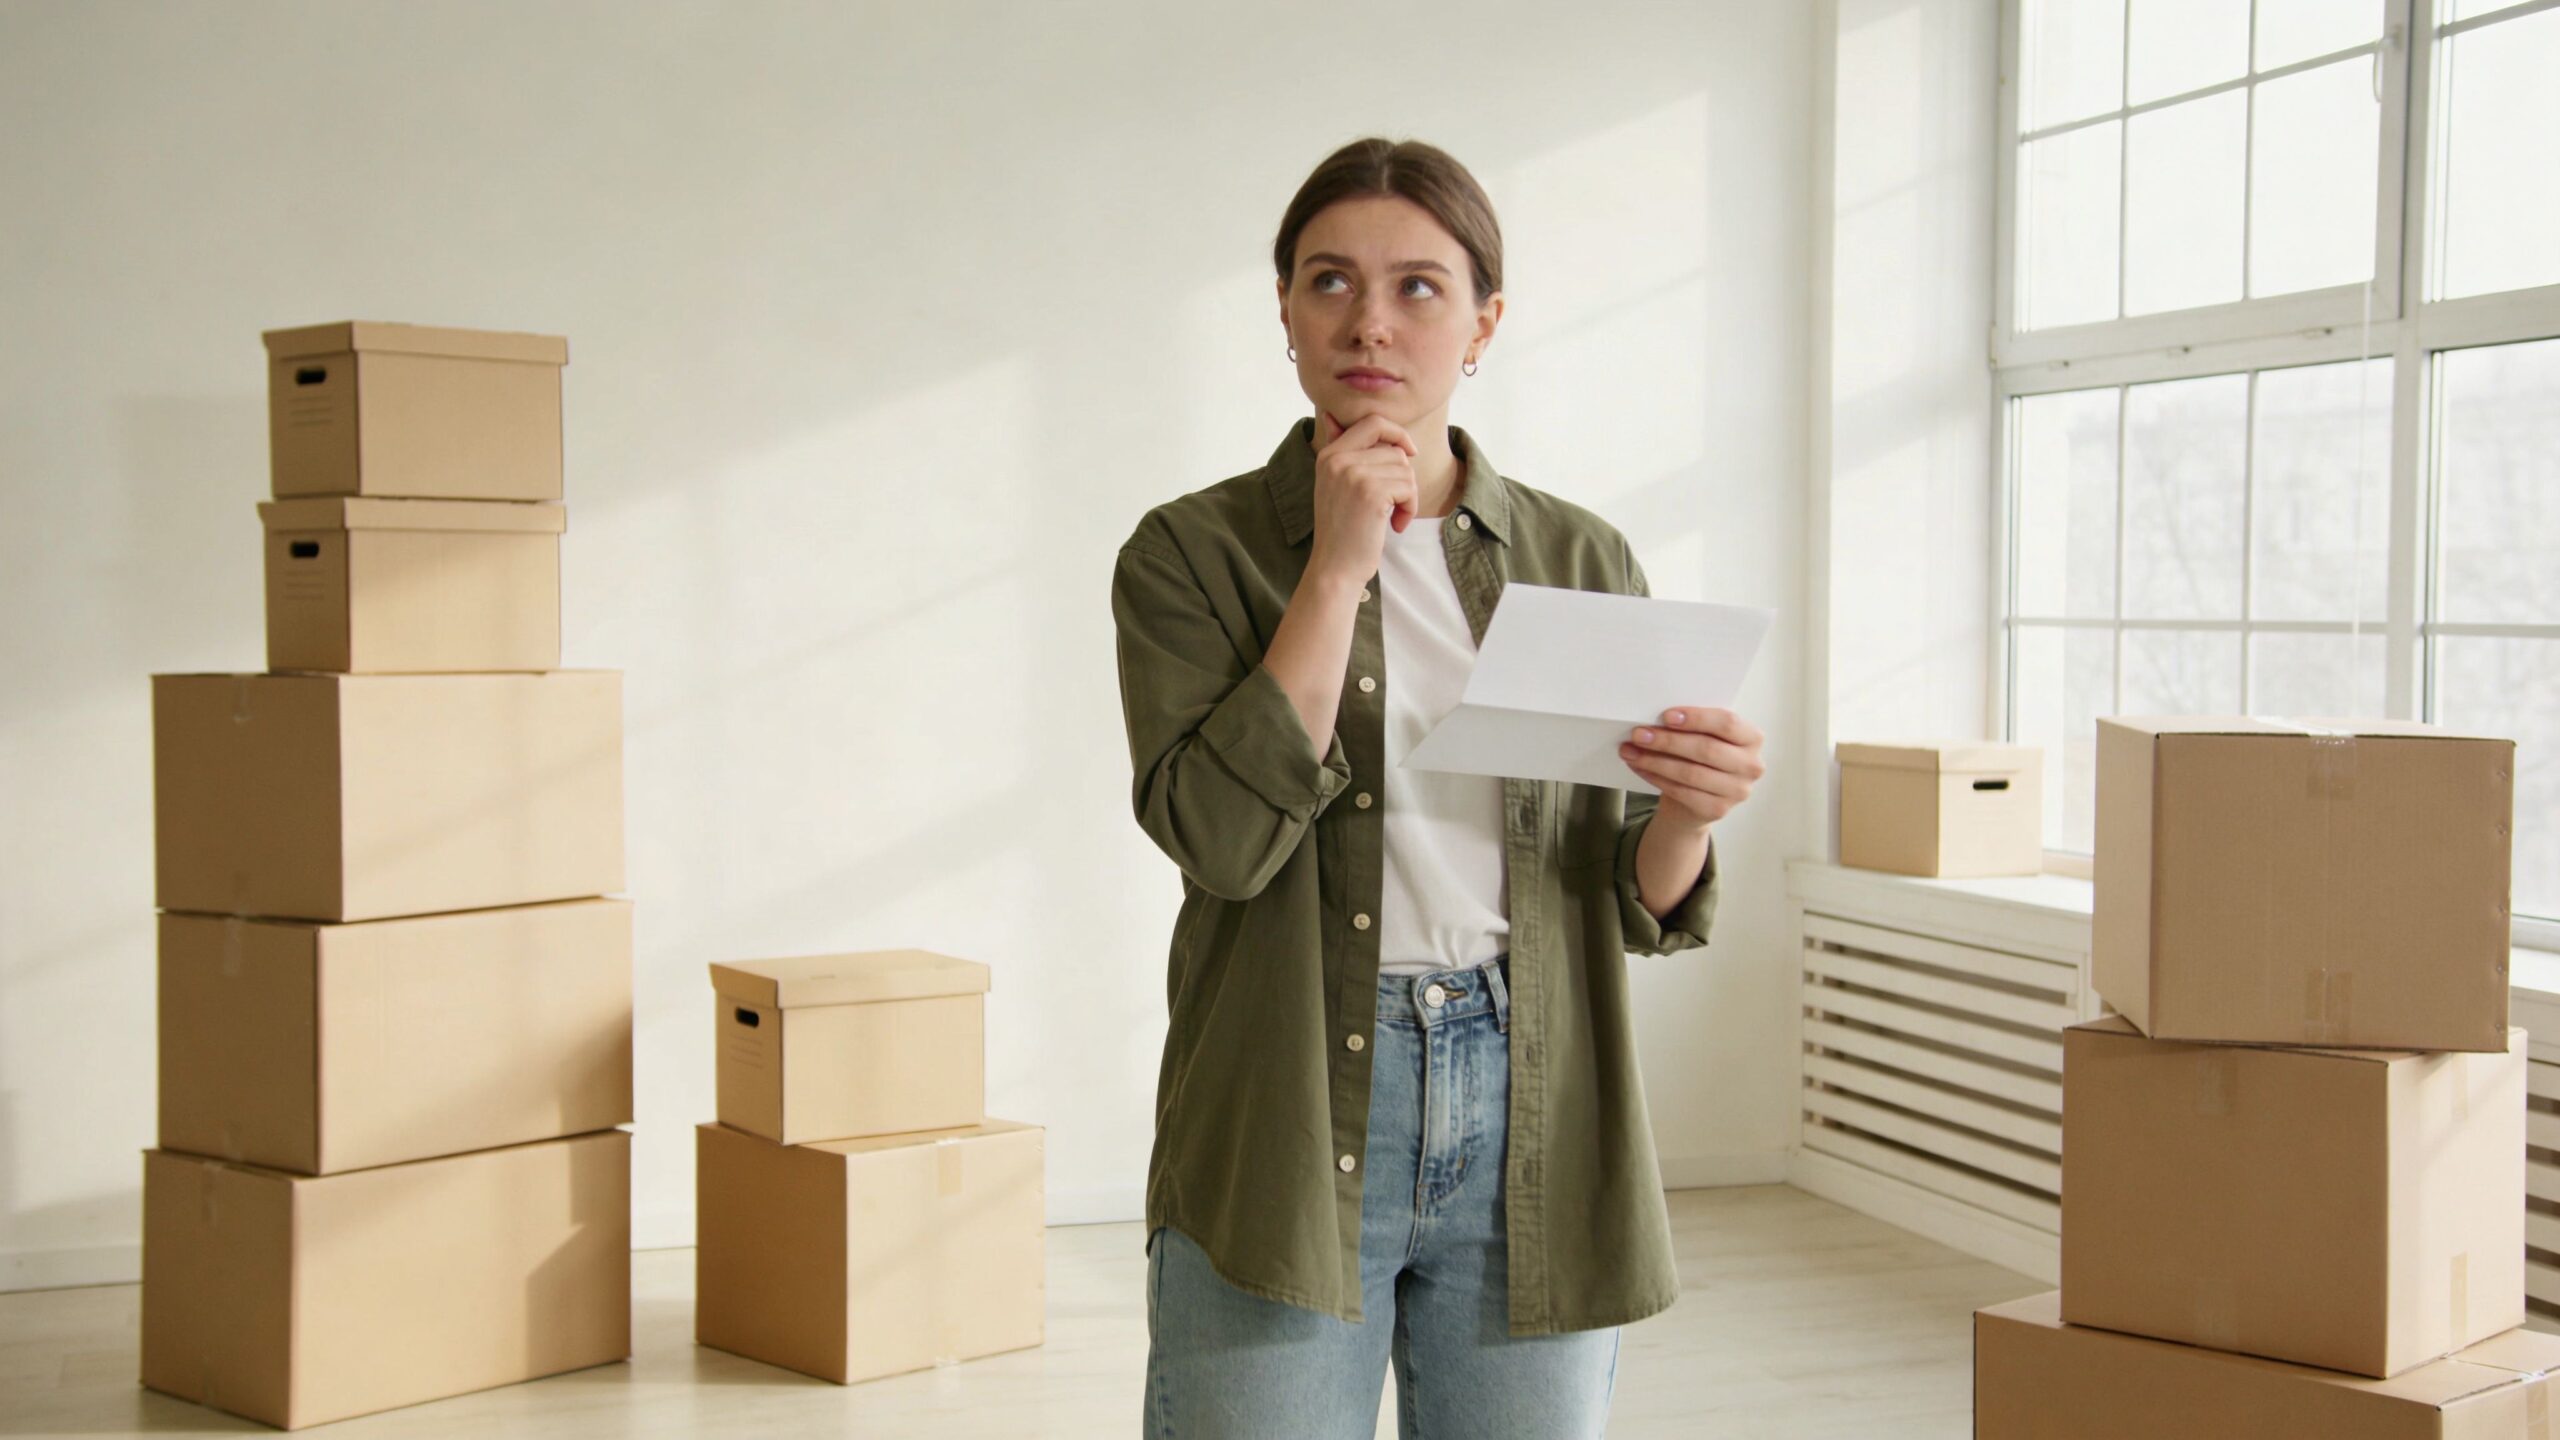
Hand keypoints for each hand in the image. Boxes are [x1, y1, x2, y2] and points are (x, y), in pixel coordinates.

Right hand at [1306, 411, 1416, 588]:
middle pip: (1395, 449)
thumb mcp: (1333, 484)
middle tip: (1395, 502)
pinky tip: (1395, 525)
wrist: (1335, 568)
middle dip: (1404, 476)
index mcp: (1329, 455)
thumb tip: (1331, 416)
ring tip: (1392, 516)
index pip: (1372, 422)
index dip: (1396, 433)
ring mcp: (1353, 475)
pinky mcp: (1371, 494)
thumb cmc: (1342, 530)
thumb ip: (1339, 450)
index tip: (1409, 452)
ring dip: (1408, 495)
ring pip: (1405, 469)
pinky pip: (1409, 487)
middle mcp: (1338, 460)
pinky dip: (1409, 508)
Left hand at [1619, 707, 1764, 829]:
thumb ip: (1691, 726)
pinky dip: (1656, 778)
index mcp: (1752, 738)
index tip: (1666, 716)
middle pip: (1706, 749)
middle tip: (1638, 734)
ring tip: (1631, 751)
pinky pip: (1682, 791)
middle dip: (1668, 740)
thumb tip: (1654, 718)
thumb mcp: (1702, 736)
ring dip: (1655, 760)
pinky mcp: (1719, 809)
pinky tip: (1639, 768)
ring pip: (1691, 772)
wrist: (1695, 800)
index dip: (1697, 718)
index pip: (1728, 723)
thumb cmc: (1699, 758)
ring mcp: (1738, 791)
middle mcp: (1752, 765)